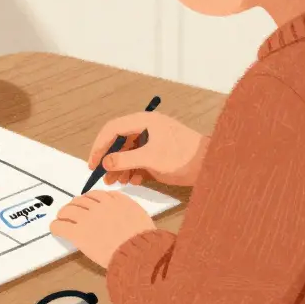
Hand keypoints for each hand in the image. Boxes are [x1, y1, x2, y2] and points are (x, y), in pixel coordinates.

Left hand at [50, 191, 156, 268]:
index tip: (87, 204)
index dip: (90, 200)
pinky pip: (61, 225)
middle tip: (72, 211)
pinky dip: (56, 226)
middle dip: (76, 205)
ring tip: (61, 219)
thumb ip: (129, 213)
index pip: (98, 195)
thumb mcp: (141, 219)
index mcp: (118, 201)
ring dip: (64, 213)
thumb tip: (123, 217)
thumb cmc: (143, 242)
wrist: (137, 253)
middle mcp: (101, 206)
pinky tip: (55, 229)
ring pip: (69, 210)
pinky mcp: (78, 232)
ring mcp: (88, 218)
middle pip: (82, 200)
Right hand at [88, 110, 209, 187]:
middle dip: (110, 159)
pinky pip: (138, 159)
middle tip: (103, 175)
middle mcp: (146, 128)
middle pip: (118, 141)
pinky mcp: (158, 153)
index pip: (113, 129)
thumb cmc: (184, 157)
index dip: (100, 146)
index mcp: (144, 121)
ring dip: (120, 167)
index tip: (94, 163)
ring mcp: (152, 140)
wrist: (210, 165)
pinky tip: (134, 180)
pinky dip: (133, 170)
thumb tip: (105, 163)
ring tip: (116, 182)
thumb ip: (125, 159)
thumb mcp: (151, 158)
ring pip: (127, 152)